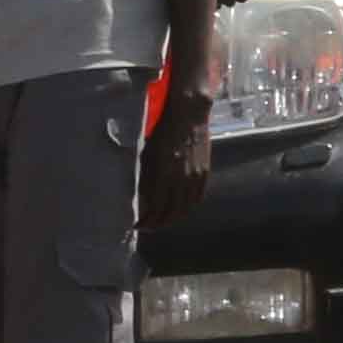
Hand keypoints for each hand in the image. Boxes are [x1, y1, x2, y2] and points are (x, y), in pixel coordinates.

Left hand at [140, 83, 215, 228]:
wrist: (188, 116)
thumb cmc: (162, 132)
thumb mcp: (147, 156)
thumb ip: (146, 179)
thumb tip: (142, 200)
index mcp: (164, 176)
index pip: (156, 210)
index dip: (147, 222)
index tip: (137, 225)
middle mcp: (182, 181)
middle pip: (172, 213)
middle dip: (160, 223)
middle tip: (149, 226)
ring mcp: (196, 177)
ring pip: (186, 208)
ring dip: (174, 217)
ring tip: (163, 219)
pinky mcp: (205, 172)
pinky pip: (197, 197)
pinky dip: (188, 206)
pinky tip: (180, 206)